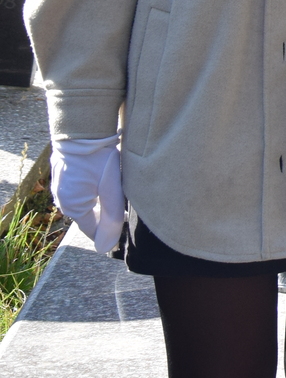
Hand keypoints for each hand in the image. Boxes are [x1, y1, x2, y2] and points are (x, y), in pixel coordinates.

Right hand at [51, 135, 124, 252]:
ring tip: (122, 196)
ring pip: (88, 202)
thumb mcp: (111, 188)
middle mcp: (64, 200)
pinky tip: (108, 182)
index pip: (93, 230)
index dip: (111, 233)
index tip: (129, 232)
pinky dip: (96, 189)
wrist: (82, 129)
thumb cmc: (97, 158)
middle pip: (91, 216)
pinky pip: (83, 189)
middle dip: (108, 216)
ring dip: (102, 202)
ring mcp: (63, 187)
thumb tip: (105, 248)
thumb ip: (111, 217)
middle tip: (130, 211)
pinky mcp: (67, 175)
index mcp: (73, 207)